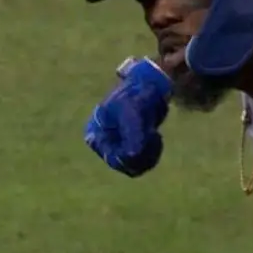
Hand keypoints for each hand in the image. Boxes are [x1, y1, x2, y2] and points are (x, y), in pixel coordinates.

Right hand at [83, 57, 171, 176]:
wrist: (148, 87)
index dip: (131, 155)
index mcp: (97, 134)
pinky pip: (141, 162)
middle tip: (153, 135)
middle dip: (142, 153)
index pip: (113, 158)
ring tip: (154, 134)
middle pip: (124, 165)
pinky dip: (151, 153)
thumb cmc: (135, 95)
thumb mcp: (133, 113)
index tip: (147, 138)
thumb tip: (133, 156)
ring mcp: (117, 147)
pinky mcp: (130, 148)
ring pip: (134, 166)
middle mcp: (104, 144)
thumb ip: (133, 134)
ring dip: (148, 154)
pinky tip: (155, 137)